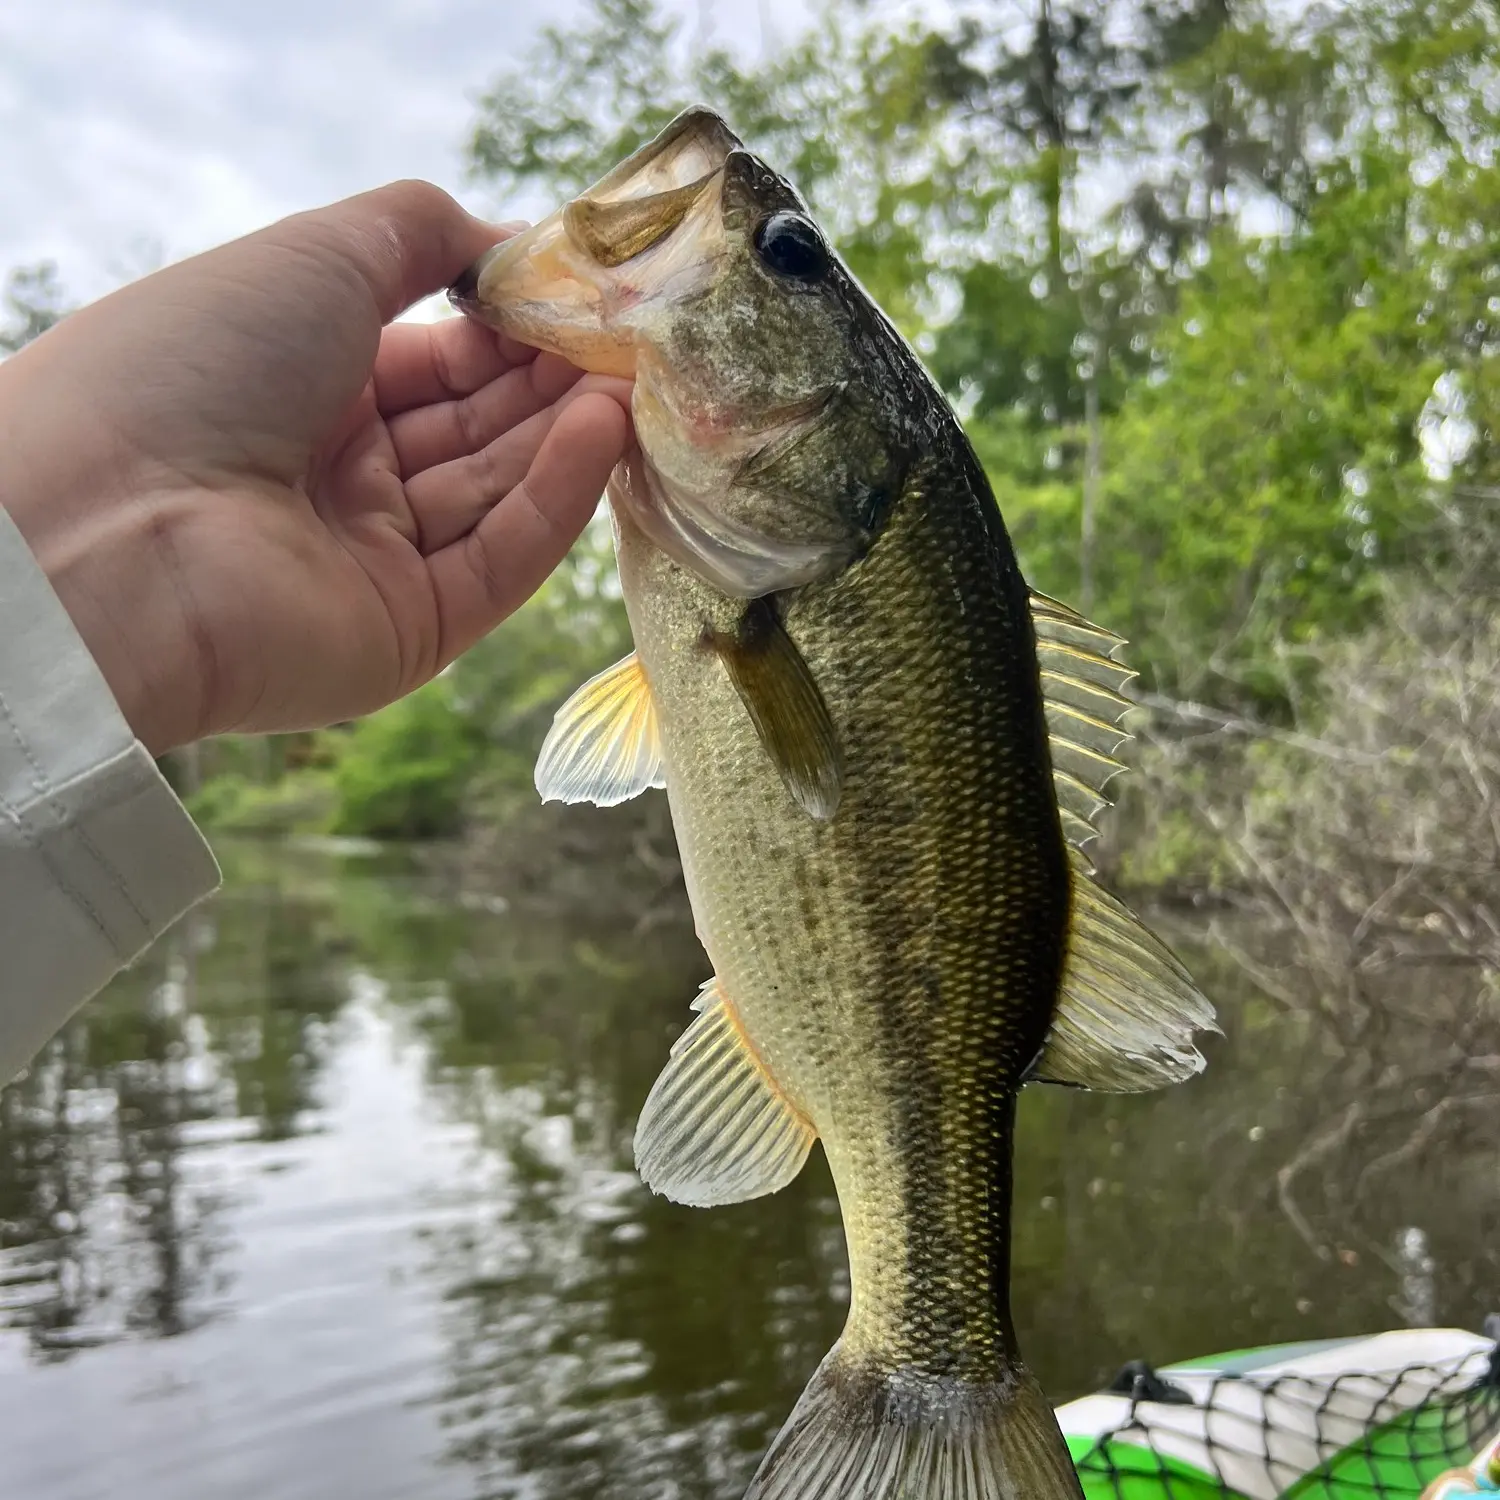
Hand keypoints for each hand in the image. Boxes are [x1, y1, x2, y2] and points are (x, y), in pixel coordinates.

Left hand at [0, 181, 631, 755]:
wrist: (112, 526)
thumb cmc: (196, 364)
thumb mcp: (316, 257)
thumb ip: (421, 233)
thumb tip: (513, 243)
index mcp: (304, 389)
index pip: (438, 361)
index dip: (511, 327)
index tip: (587, 292)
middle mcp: (340, 476)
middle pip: (477, 427)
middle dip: (552, 379)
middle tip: (632, 338)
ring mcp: (376, 560)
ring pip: (498, 491)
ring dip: (567, 432)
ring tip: (632, 380)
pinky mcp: (410, 633)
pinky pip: (498, 558)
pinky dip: (553, 497)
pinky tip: (600, 432)